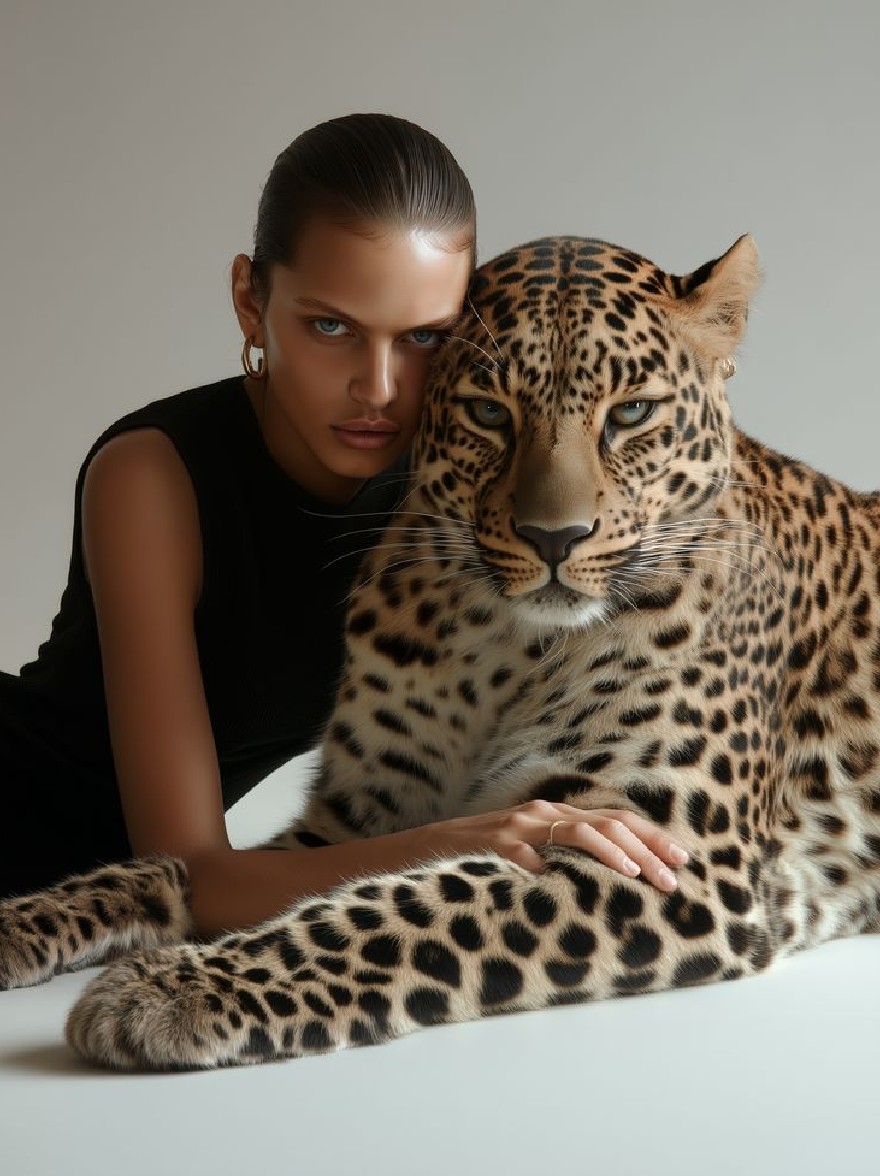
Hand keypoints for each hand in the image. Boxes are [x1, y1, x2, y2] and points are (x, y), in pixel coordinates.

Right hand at [405, 800, 688, 891]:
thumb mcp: (532, 857)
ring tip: (636, 875)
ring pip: (577, 829)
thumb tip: (616, 881)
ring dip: (612, 852)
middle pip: (608, 823)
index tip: (684, 860)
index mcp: (557, 817)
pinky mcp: (492, 841)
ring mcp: (517, 824)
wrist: (423, 851)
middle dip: (646, 848)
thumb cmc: (482, 861)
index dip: (652, 837)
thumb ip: (566, 860)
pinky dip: (543, 862)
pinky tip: (555, 879)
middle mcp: (543, 813)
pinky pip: (524, 850)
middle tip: (674, 878)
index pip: (616, 821)